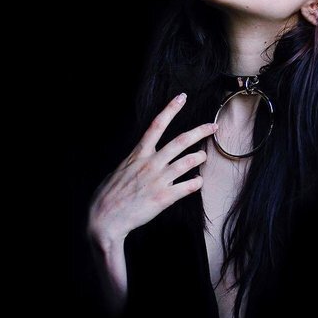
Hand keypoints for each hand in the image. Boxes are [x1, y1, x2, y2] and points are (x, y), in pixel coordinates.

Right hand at [88, 93, 215, 247]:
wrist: (105, 219)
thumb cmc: (109, 195)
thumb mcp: (120, 169)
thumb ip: (135, 161)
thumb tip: (143, 157)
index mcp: (138, 154)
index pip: (157, 125)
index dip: (170, 109)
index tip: (182, 98)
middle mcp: (151, 163)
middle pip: (180, 141)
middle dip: (199, 131)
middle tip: (213, 126)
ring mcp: (158, 180)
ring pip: (187, 162)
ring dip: (199, 157)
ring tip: (203, 155)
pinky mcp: (163, 198)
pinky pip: (187, 186)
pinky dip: (196, 183)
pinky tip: (198, 181)